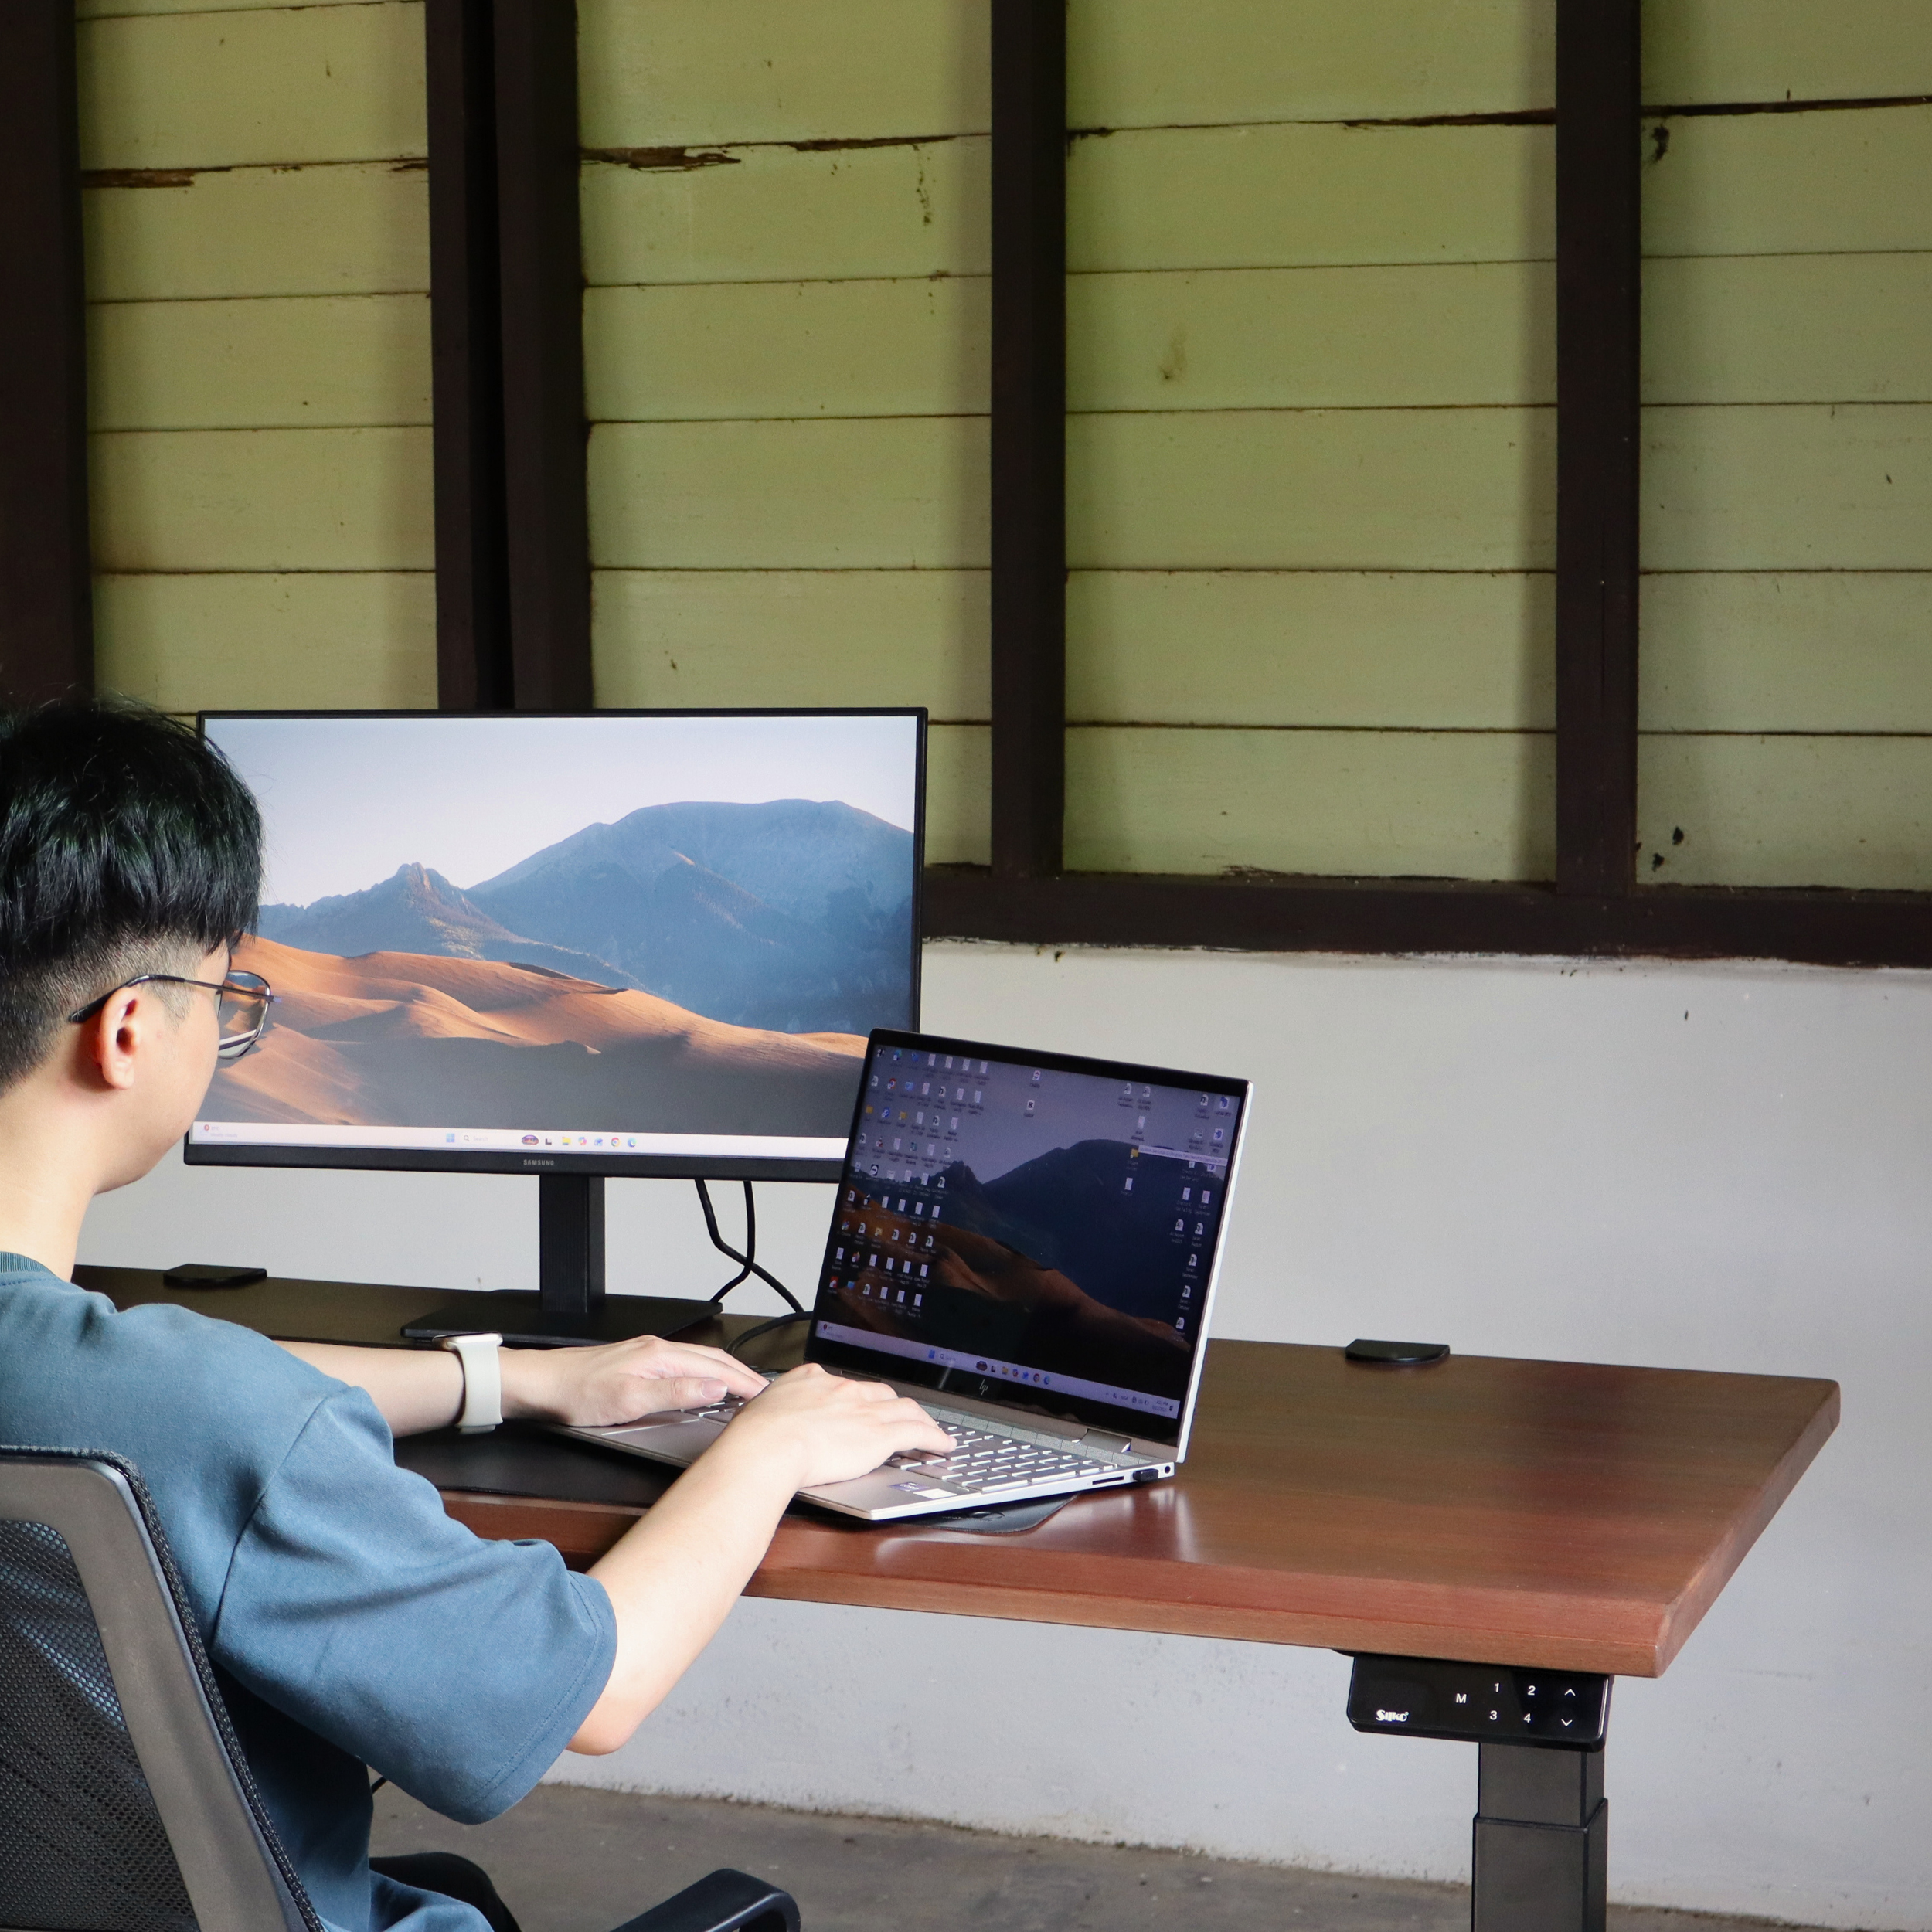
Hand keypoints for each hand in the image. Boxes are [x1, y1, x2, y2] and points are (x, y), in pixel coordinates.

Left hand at [503, 1334, 768, 1426]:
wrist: (539, 1385)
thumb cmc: (576, 1393)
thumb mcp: (630, 1400)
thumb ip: (677, 1393)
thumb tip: (716, 1387)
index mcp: (660, 1355)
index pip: (715, 1367)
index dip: (744, 1382)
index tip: (766, 1395)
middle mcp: (656, 1350)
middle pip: (711, 1359)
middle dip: (742, 1374)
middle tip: (765, 1392)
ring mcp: (645, 1355)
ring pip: (698, 1361)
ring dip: (725, 1373)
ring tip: (743, 1387)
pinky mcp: (635, 1364)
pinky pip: (682, 1365)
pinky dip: (703, 1374)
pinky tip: (702, 1384)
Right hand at [710, 1363, 953, 1490]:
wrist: (768, 1446)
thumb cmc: (756, 1436)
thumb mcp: (760, 1410)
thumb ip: (772, 1408)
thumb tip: (765, 1416)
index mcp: (812, 1380)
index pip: (843, 1383)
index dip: (857, 1395)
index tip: (860, 1403)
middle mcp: (842, 1389)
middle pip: (880, 1392)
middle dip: (893, 1404)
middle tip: (901, 1415)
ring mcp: (863, 1410)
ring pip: (904, 1408)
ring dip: (921, 1419)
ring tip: (930, 1429)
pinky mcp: (879, 1434)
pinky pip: (917, 1432)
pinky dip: (934, 1437)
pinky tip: (943, 1443)